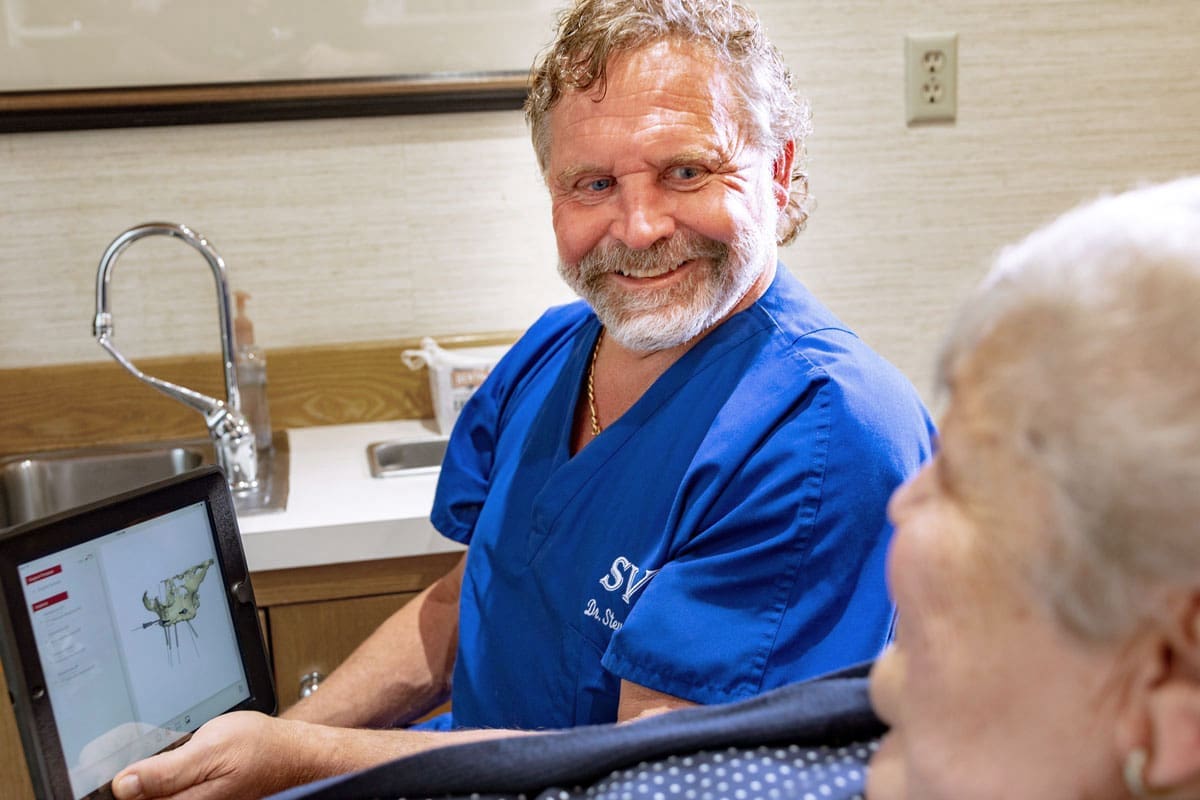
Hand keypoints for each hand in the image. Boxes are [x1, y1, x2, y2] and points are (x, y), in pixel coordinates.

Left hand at [111, 711, 319, 799]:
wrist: (291, 753)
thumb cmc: (260, 750)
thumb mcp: (212, 749)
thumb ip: (166, 772)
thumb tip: (124, 786)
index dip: (111, 783)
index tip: (95, 762)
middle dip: (124, 779)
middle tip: (114, 748)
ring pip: (147, 796)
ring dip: (138, 776)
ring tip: (140, 749)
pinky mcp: (194, 799)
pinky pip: (163, 793)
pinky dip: (153, 776)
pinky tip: (158, 758)